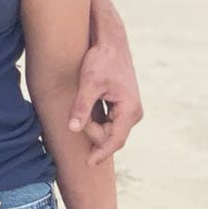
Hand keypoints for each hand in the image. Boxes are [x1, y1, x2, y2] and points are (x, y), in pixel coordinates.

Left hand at [68, 39, 143, 164]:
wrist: (111, 44)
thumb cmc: (101, 61)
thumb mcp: (88, 83)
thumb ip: (81, 107)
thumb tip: (73, 129)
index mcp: (130, 109)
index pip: (115, 140)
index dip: (101, 153)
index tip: (88, 164)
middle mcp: (134, 113)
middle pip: (110, 136)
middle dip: (92, 130)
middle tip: (78, 112)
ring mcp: (130, 111)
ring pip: (109, 130)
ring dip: (94, 124)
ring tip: (85, 103)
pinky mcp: (124, 108)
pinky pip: (110, 123)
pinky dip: (97, 120)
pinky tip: (88, 111)